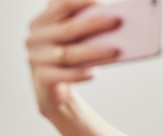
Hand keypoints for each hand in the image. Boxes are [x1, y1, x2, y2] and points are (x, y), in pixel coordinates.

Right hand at [26, 0, 120, 115]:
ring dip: (93, 52)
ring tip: (115, 50)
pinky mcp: (42, 78)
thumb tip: (112, 19)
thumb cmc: (67, 58)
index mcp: (42, 22)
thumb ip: (81, 28)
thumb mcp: (70, 40)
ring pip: (67, 54)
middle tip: (116, 21)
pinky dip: (80, 74)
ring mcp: (36, 58)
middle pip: (67, 29)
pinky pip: (64, 76)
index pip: (59, 5)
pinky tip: (94, 73)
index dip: (80, 2)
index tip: (102, 3)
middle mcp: (35, 37)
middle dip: (93, 24)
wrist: (50, 89)